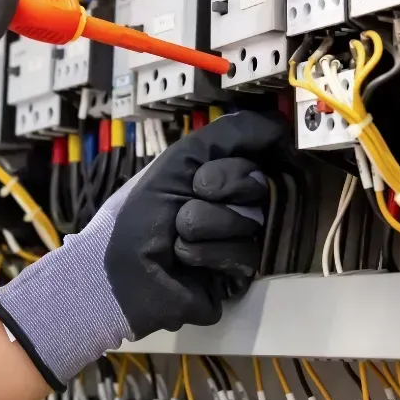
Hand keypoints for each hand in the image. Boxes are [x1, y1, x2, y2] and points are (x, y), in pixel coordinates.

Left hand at [0, 111, 286, 387]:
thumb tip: (280, 124)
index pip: (258, 156)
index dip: (231, 165)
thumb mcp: (180, 158)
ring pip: (252, 221)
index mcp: (220, 172)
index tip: (205, 175)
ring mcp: (237, 238)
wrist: (120, 271)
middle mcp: (234, 203)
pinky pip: (245, 256)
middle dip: (216, 189)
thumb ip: (230, 133)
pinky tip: (185, 259)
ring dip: (205, 223)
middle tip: (187, 199)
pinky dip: (207, 254)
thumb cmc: (140, 211)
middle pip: (257, 186)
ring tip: (178, 234)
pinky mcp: (238, 275)